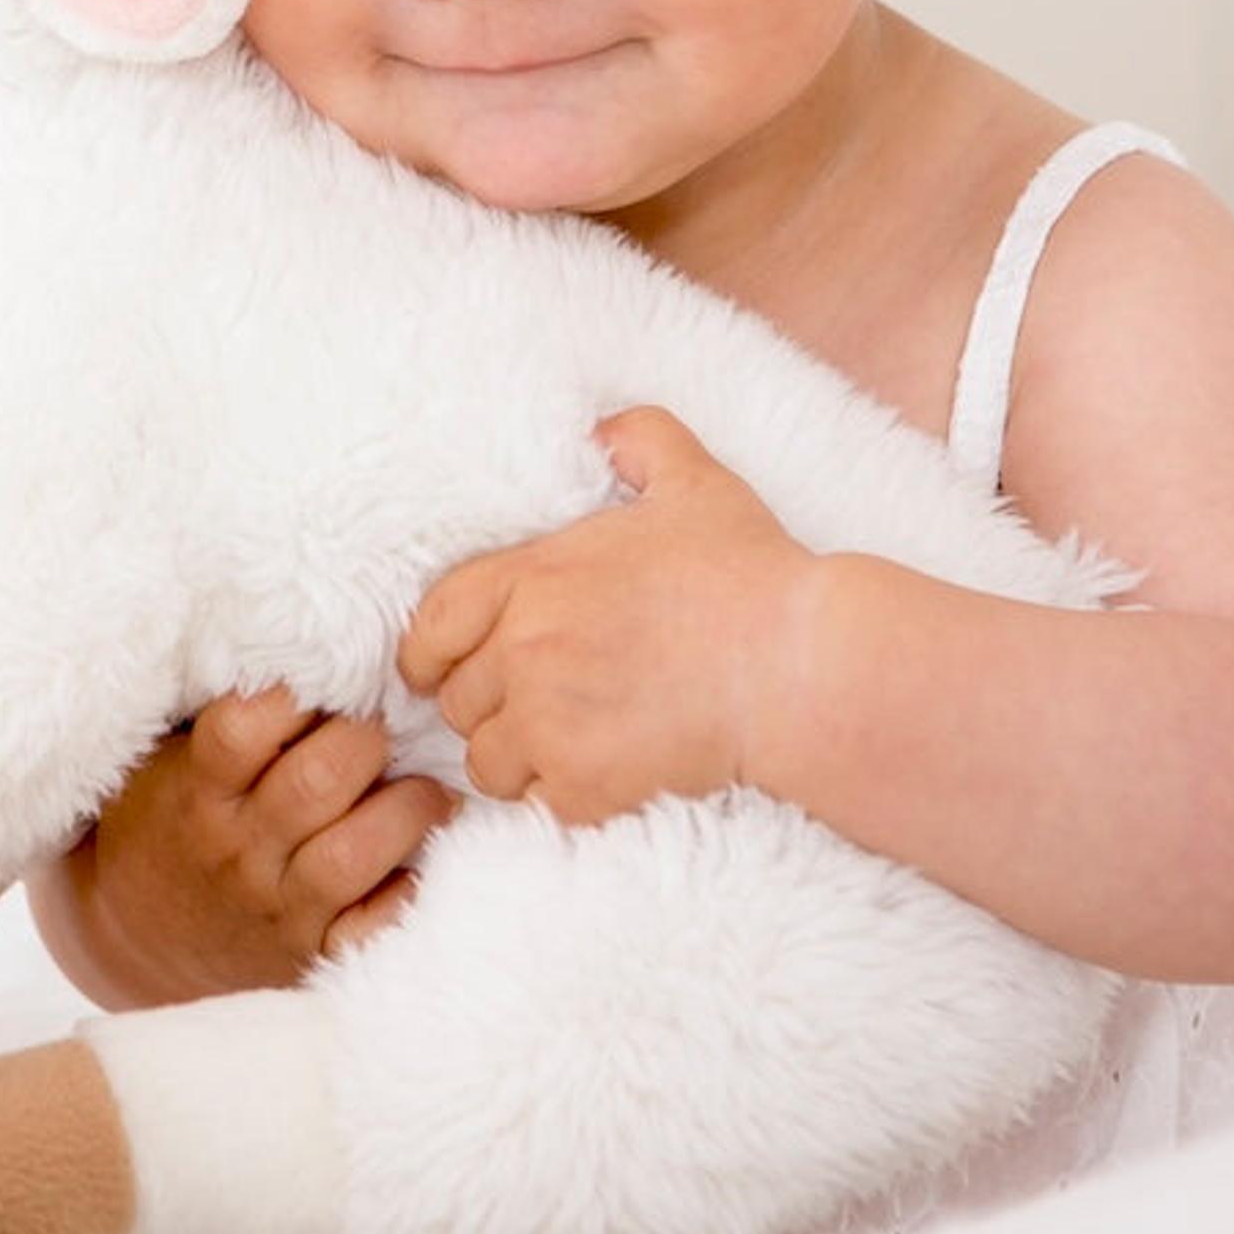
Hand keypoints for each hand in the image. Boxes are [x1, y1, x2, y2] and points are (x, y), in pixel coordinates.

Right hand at [41, 689, 455, 1003]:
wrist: (140, 938)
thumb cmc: (175, 821)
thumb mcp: (172, 762)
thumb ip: (226, 713)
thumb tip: (302, 633)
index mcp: (199, 790)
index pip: (243, 728)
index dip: (295, 692)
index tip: (331, 672)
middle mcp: (238, 849)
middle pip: (316, 782)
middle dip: (368, 739)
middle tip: (392, 721)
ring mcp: (278, 906)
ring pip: (353, 853)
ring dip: (407, 810)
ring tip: (428, 788)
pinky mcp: (316, 953)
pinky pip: (375, 926)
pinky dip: (408, 892)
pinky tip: (419, 860)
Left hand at [396, 407, 821, 824]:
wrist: (801, 669)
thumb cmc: (751, 576)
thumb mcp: (694, 482)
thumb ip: (638, 440)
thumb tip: (601, 430)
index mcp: (532, 577)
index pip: (432, 625)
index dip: (433, 651)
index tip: (449, 666)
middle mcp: (524, 650)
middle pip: (457, 699)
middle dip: (490, 704)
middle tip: (538, 705)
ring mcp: (548, 724)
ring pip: (486, 760)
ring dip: (517, 757)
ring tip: (565, 746)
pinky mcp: (581, 788)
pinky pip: (534, 804)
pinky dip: (558, 798)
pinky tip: (600, 778)